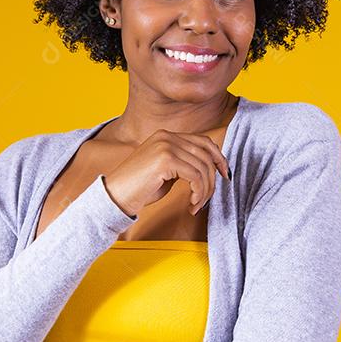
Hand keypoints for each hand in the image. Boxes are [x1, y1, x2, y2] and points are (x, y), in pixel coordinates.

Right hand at [103, 128, 230, 216]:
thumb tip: (210, 169)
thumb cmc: (139, 188)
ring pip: (202, 168)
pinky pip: (195, 177)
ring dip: (204, 191)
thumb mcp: (166, 171)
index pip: (203, 141)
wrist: (115, 197)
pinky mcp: (165, 160)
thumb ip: (184, 164)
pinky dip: (198, 193)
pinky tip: (191, 204)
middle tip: (206, 199)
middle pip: (206, 155)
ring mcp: (166, 146)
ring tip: (196, 205)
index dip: (218, 157)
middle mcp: (167, 137)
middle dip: (212, 179)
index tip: (225, 174)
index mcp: (167, 135)